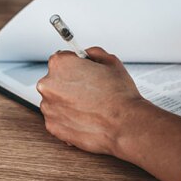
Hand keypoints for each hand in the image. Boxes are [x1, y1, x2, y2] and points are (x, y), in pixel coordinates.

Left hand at [36, 47, 180, 180]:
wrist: (129, 126)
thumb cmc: (124, 95)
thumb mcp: (112, 63)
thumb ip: (95, 54)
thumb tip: (88, 54)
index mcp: (63, 65)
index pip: (61, 58)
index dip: (76, 66)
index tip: (82, 72)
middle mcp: (52, 84)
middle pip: (57, 79)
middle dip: (72, 84)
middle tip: (92, 91)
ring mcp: (51, 107)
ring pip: (57, 100)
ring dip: (70, 102)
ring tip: (94, 107)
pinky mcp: (54, 127)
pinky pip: (58, 119)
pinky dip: (70, 119)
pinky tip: (90, 119)